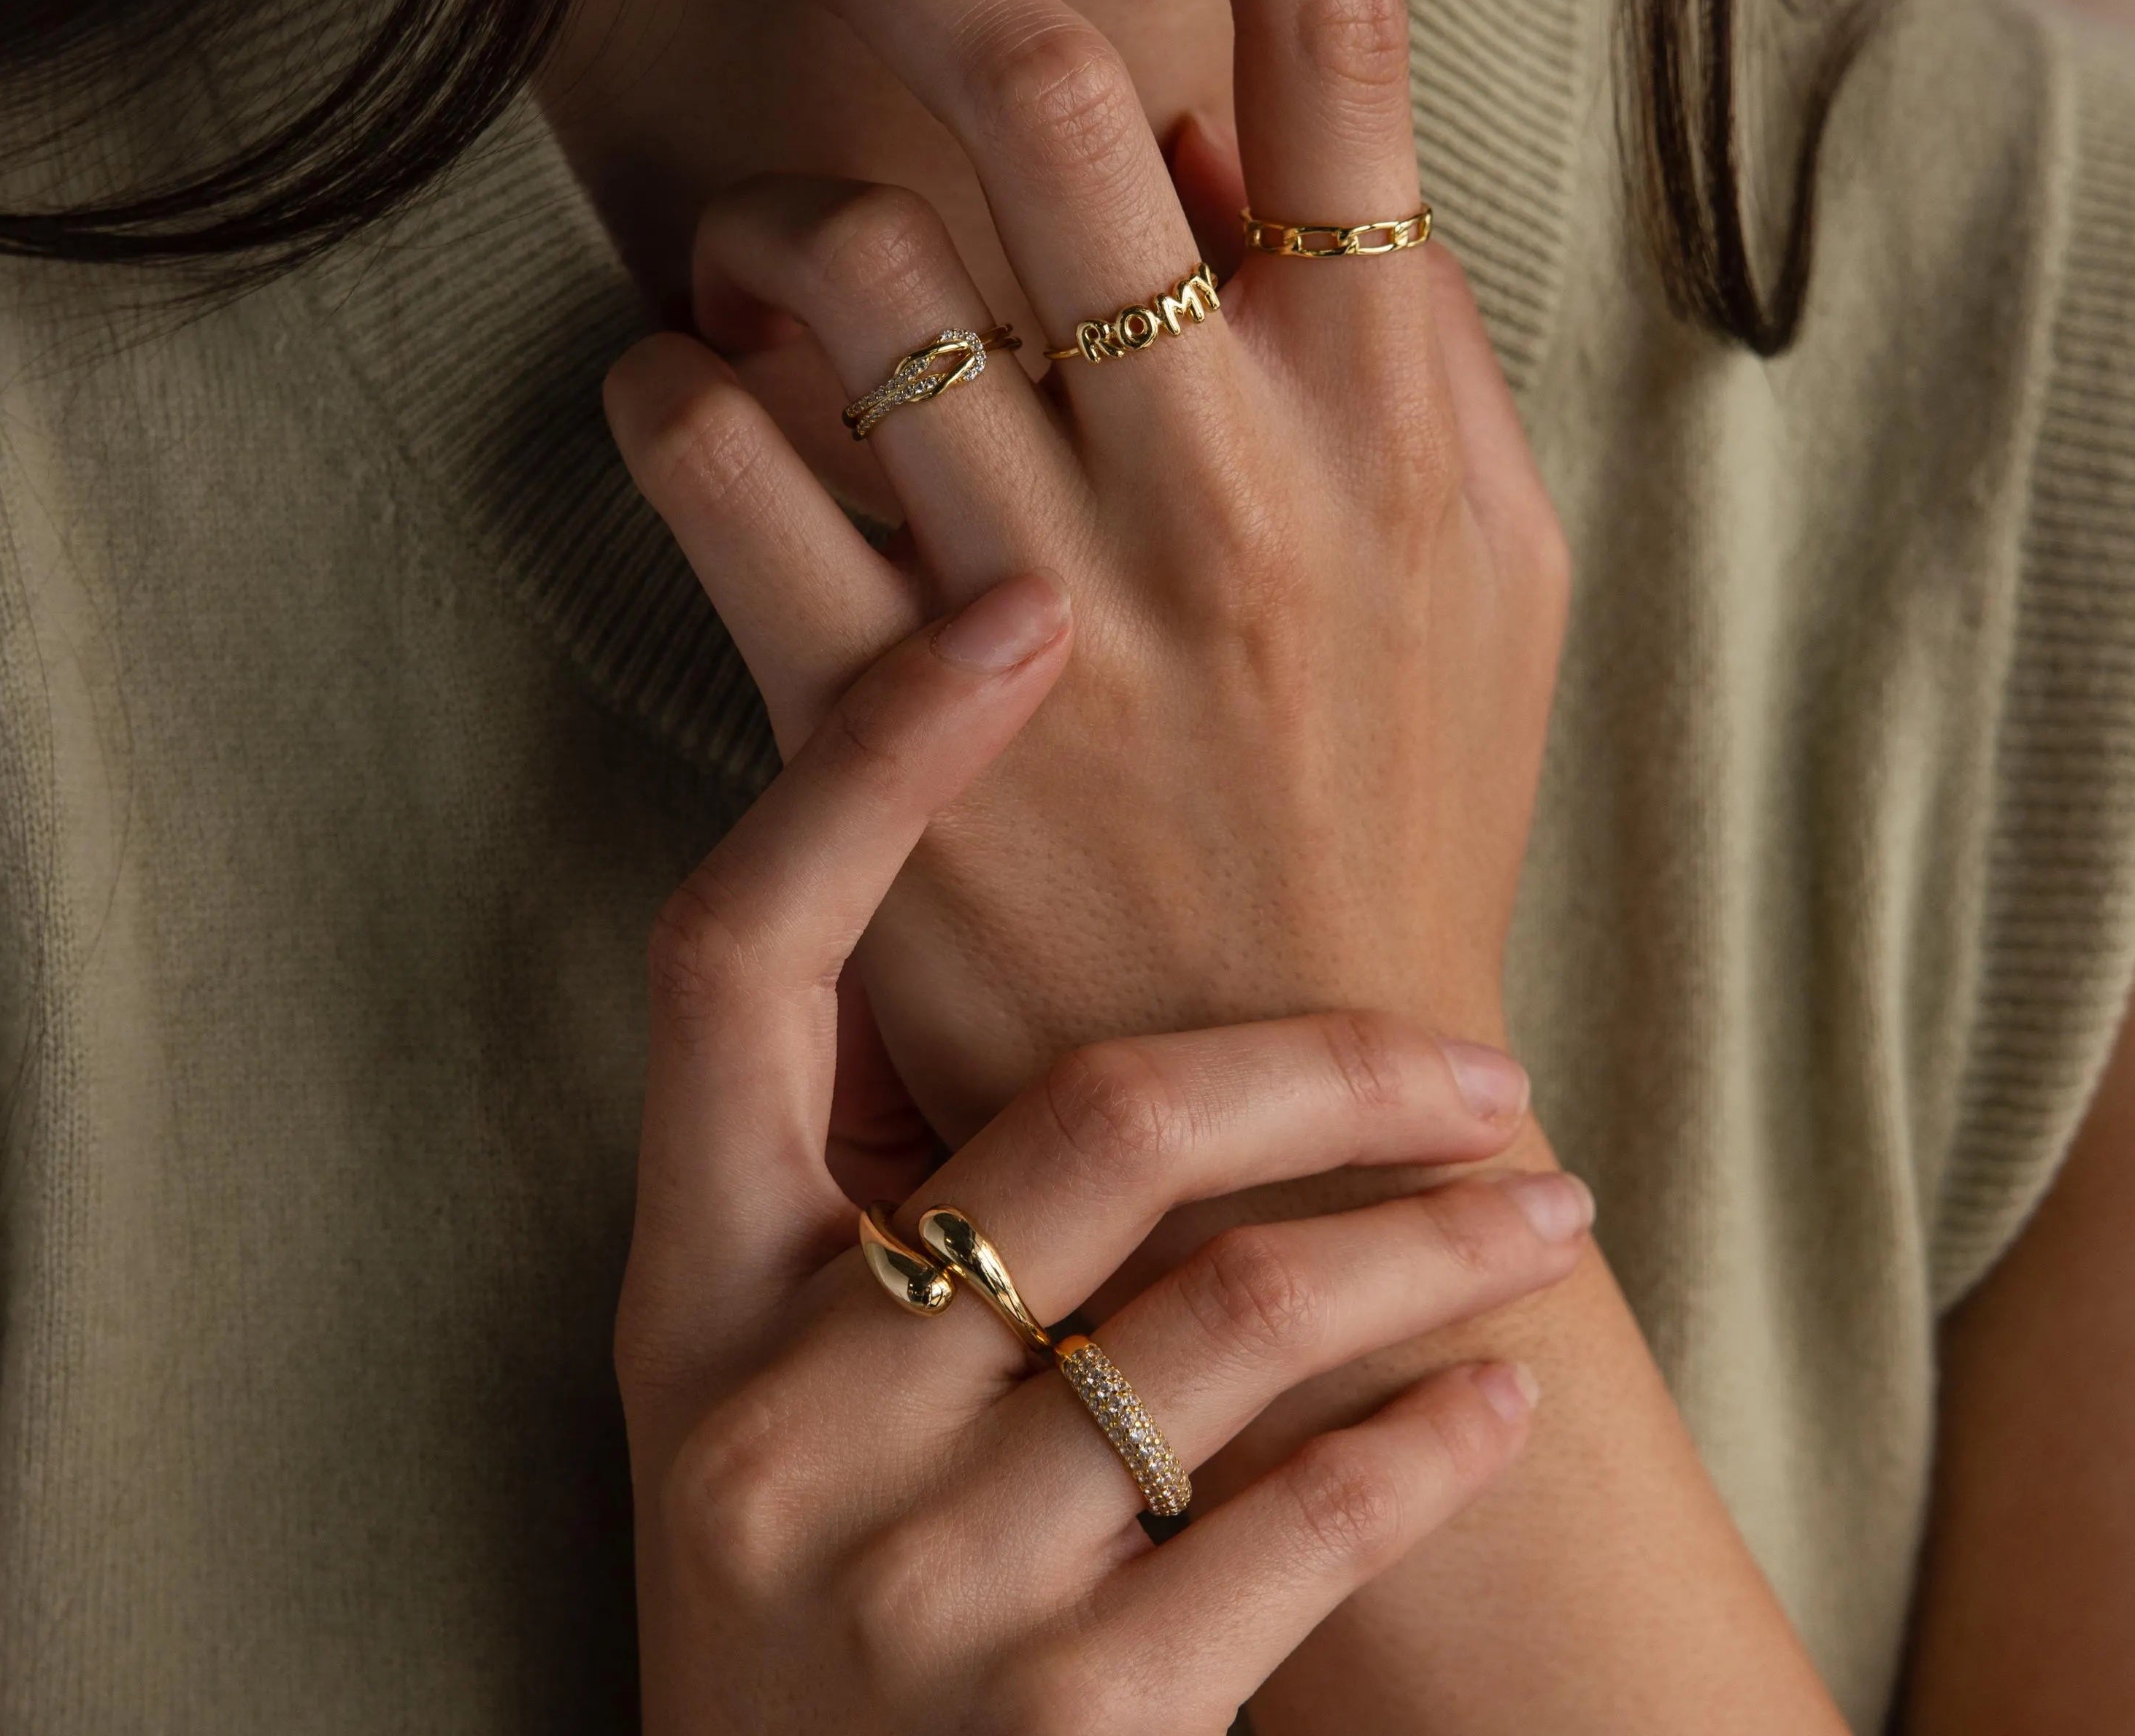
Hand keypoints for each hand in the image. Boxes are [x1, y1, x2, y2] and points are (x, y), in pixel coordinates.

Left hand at [604, 0, 1565, 1136]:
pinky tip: (691, 395)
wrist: (1302, 1112)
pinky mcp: (885, 730)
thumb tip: (1223, 142)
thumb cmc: (1397, 810)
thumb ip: (1386, 341)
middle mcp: (1225, 485)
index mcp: (1392, 423)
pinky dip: (668, 380)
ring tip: (776, 263)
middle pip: (1036, 97)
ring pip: (840, 259)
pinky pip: (711, 456)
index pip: (1345, 52)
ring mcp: (1045, 606)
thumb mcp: (1476, 567)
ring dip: (772, 210)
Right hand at [622, 573, 1590, 1733]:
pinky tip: (1508, 1384)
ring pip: (1238, 1311)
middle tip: (1481, 1055)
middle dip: (1330, 1063)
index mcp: (687, 1292)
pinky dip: (1432, 1435)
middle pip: (1095, 1121)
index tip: (1018, 612)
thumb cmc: (812, 1583)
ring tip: (1550, 1207)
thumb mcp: (755, 1379)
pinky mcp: (1069, 1729)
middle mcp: (777, 1415)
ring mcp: (917, 1577)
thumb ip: (855, 1182)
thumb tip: (1012, 931)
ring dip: (1436, 1239)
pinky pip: (1300, 1522)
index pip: (738, 957)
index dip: (869, 766)